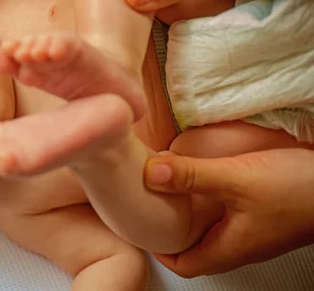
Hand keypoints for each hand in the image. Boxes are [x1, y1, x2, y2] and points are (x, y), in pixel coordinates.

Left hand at [143, 148, 313, 276]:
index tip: (141, 227)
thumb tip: (151, 174)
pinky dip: (208, 197)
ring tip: (169, 187)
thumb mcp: (238, 180)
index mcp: (231, 248)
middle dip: (170, 229)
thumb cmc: (301, 191)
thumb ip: (194, 176)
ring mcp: (253, 229)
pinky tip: (203, 176)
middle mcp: (241, 243)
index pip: (184, 264)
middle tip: (150, 205)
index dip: (159, 251)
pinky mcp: (263, 211)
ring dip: (189, 210)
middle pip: (194, 246)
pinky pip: (226, 211)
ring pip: (210, 227)